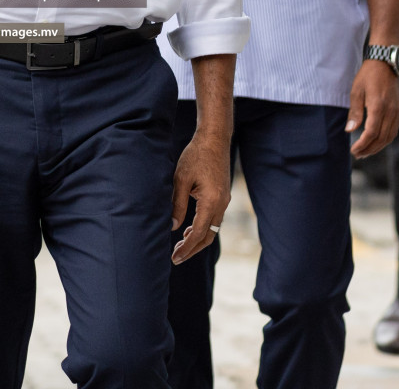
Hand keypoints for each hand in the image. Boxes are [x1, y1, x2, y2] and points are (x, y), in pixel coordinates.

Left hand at [170, 132, 229, 263]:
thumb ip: (177, 204)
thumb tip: (173, 226)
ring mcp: (224, 200)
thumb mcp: (180, 180)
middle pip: (208, 236)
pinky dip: (203, 227)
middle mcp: (221, 204)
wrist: (214, 140)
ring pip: (213, 229)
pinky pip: (214, 219)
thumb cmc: (195, 156)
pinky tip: (190, 228)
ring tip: (180, 246)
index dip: (186, 247)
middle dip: (192, 249)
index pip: (198, 233)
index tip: (175, 257)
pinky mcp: (223, 196)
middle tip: (176, 258)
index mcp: (211, 202)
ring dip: (197, 239)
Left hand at [347, 59, 398, 157]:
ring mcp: (396, 112)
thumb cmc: (368, 76)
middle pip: (381, 138)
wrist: (385, 63)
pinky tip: (376, 142)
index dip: (362, 144)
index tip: (353, 150)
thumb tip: (350, 130)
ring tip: (365, 152)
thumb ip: (354, 112)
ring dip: (377, 147)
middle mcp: (390, 111)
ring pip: (389, 137)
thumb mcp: (356, 92)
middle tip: (358, 154)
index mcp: (378, 106)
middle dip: (369, 149)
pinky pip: (393, 130)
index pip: (371, 133)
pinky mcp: (398, 111)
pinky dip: (385, 140)